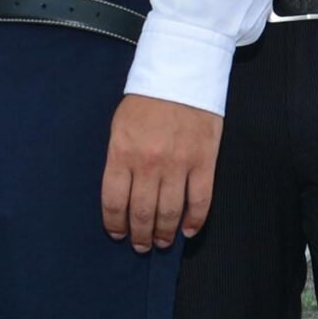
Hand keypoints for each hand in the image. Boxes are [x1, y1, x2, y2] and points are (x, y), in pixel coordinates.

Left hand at [101, 94, 222, 252]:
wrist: (181, 73)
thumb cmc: (146, 101)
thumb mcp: (120, 126)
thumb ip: (120, 159)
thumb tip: (122, 194)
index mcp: (122, 152)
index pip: (114, 201)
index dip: (115, 224)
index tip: (117, 234)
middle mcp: (149, 163)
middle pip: (142, 212)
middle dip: (140, 235)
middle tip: (141, 245)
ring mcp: (179, 164)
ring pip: (170, 212)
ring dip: (164, 233)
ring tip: (161, 242)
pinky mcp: (204, 162)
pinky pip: (200, 201)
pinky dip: (194, 221)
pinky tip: (187, 230)